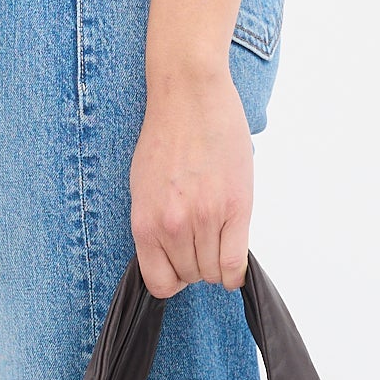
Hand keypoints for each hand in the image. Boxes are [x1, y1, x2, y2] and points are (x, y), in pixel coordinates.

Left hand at [129, 65, 253, 297]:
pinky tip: (234, 262)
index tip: (180, 267)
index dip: (172, 279)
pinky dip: (236, 271)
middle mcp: (173, 226)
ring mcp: (206, 218)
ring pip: (214, 272)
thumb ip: (155, 225)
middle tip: (201, 242)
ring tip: (217, 238)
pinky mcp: (236, 207)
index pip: (159, 282)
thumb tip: (170, 253)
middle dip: (196, 266)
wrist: (190, 97)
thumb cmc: (165, 135)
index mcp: (145, 222)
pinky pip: (236, 261)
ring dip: (216, 263)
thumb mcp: (143, 187)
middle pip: (191, 277)